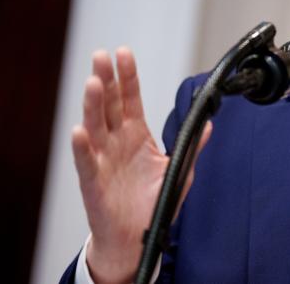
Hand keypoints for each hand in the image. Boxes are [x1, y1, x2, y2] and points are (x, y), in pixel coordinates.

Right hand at [71, 47, 211, 283]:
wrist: (135, 236)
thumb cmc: (152, 203)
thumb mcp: (178, 170)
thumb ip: (192, 146)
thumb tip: (210, 124)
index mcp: (137, 135)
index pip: (131, 99)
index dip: (128, 77)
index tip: (124, 53)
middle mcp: (117, 142)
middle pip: (109, 105)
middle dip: (106, 80)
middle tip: (101, 56)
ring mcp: (103, 159)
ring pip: (95, 126)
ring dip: (93, 104)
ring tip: (93, 82)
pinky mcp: (93, 181)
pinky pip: (86, 161)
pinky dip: (82, 146)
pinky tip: (79, 130)